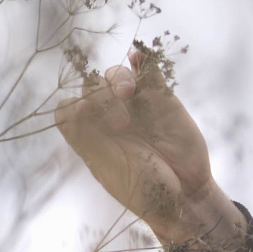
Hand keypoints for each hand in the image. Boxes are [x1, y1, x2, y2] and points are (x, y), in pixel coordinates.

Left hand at [54, 45, 244, 251]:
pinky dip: (141, 61)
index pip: (67, 110)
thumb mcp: (111, 169)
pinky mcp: (161, 99)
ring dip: (117, 78)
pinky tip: (137, 56)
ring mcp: (134, 107)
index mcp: (90, 137)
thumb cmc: (144, 190)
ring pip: (115, 76)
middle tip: (119, 124)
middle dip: (98, 96)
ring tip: (128, 92)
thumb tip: (73, 106)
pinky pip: (148, 72)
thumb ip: (89, 138)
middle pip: (90, 87)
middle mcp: (108, 119)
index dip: (71, 106)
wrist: (185, 195)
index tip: (83, 112)